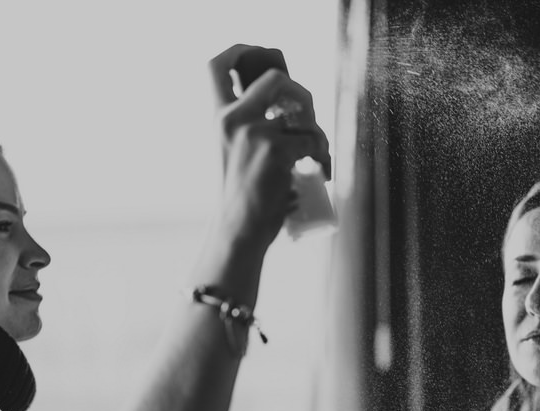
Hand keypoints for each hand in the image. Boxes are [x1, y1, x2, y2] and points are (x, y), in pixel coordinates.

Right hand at [208, 44, 331, 250]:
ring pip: (305, 118)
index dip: (239, 50)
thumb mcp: (233, 153)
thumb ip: (247, 130)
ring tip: (317, 158)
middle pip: (276, 77)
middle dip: (302, 93)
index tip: (262, 55)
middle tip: (308, 121)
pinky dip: (324, 158)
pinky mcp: (276, 150)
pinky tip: (320, 175)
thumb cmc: (240, 197)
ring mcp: (254, 132)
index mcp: (218, 118)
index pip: (215, 66)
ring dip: (320, 136)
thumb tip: (286, 113)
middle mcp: (232, 118)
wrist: (237, 231)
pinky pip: (314, 142)